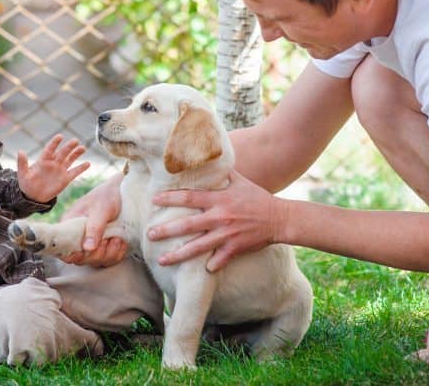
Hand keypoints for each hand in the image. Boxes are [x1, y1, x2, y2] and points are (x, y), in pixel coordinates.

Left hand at [18, 134, 89, 203]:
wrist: (33, 196)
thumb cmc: (26, 183)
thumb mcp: (23, 174)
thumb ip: (22, 163)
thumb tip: (20, 151)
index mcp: (43, 160)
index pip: (50, 149)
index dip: (55, 143)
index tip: (60, 136)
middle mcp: (53, 163)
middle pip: (63, 152)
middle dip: (69, 147)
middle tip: (75, 140)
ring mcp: (60, 170)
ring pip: (70, 159)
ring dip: (76, 154)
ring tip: (83, 148)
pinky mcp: (65, 179)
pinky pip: (74, 172)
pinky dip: (81, 168)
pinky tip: (88, 163)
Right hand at [59, 173, 127, 266]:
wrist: (122, 192)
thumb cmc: (107, 196)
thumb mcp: (101, 209)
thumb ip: (94, 228)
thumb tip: (87, 247)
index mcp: (69, 226)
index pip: (63, 250)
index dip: (75, 255)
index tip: (89, 250)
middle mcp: (78, 237)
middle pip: (83, 259)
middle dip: (99, 252)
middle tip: (109, 238)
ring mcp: (91, 244)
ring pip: (97, 261)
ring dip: (110, 252)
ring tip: (117, 237)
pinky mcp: (104, 247)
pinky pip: (109, 260)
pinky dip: (118, 253)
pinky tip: (121, 241)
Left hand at [148, 169, 282, 271]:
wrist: (279, 218)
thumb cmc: (257, 197)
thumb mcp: (239, 181)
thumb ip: (221, 172)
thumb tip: (207, 156)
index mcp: (219, 199)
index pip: (189, 197)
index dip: (170, 198)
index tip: (154, 200)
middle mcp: (220, 217)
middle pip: (188, 225)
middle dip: (166, 230)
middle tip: (149, 234)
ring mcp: (227, 235)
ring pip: (198, 247)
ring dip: (179, 255)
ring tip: (162, 259)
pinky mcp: (235, 249)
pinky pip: (219, 260)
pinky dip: (210, 266)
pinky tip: (198, 272)